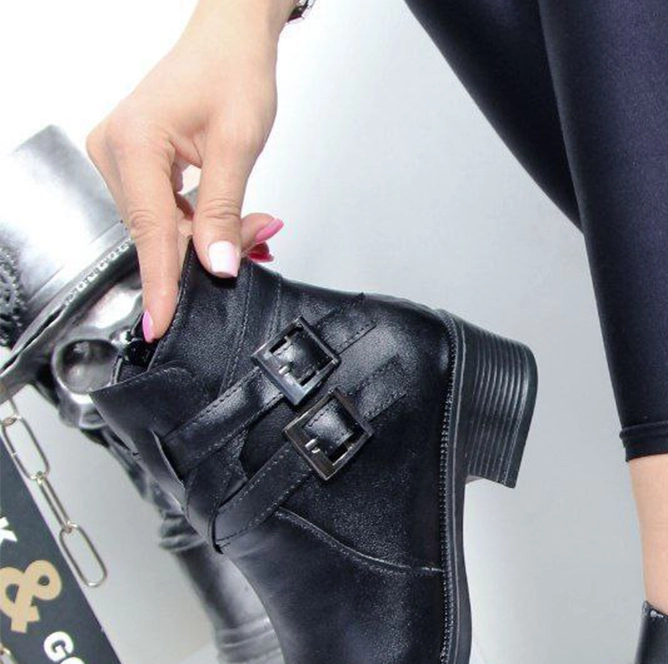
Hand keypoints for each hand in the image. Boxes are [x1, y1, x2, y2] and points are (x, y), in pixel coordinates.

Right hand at [87, 1, 293, 339]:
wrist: (229, 41)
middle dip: (209, 251)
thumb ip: (225, 213)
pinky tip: (230, 222)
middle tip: (258, 239)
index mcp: (133, 143)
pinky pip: (166, 213)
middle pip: (160, 234)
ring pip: (165, 228)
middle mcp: (115, 150)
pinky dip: (201, 225)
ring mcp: (120, 157)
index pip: (151, 234)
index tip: (160, 324)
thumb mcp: (238, 147)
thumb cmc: (232, 73)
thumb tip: (219, 265)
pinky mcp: (135, 163)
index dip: (162, 284)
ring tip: (252, 225)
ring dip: (209, 238)